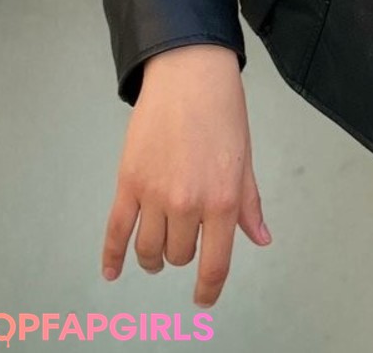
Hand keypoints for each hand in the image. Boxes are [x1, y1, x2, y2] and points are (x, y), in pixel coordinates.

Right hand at [101, 44, 270, 306]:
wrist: (190, 73)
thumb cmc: (224, 111)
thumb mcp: (244, 158)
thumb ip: (249, 204)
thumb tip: (260, 239)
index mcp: (223, 199)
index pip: (215, 263)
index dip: (209, 289)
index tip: (204, 299)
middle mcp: (188, 203)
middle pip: (179, 255)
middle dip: (183, 254)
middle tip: (187, 239)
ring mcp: (154, 194)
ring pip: (149, 249)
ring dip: (153, 257)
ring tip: (156, 253)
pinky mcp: (128, 182)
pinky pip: (116, 231)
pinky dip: (112, 256)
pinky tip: (112, 271)